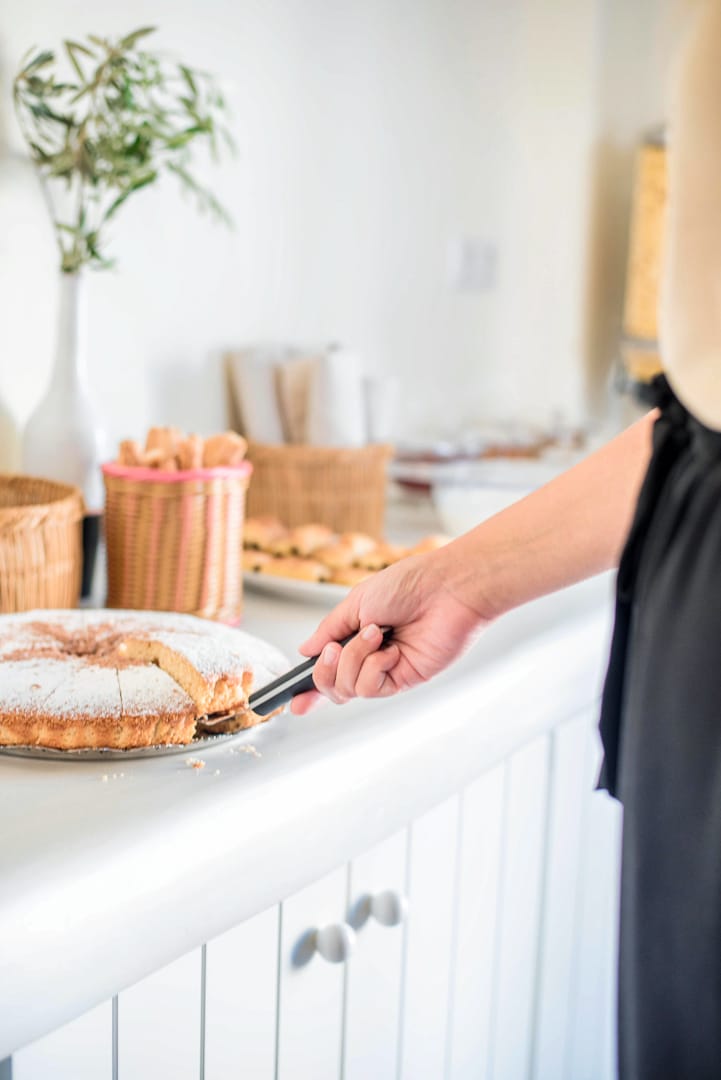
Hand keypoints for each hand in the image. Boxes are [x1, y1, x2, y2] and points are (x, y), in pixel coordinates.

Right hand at [290, 547, 487, 713]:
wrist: (445, 588)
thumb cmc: (408, 585)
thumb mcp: (356, 602)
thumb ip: (329, 629)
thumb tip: (304, 650)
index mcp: (356, 636)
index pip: (329, 669)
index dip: (309, 687)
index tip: (292, 699)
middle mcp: (370, 657)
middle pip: (333, 686)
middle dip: (325, 670)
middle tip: (335, 648)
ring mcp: (388, 670)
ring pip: (350, 689)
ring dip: (354, 660)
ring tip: (375, 634)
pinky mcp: (406, 679)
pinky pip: (373, 688)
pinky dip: (374, 668)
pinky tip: (391, 650)